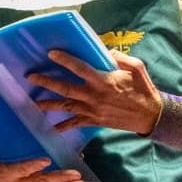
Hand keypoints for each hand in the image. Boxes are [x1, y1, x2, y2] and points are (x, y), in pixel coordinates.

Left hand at [28, 49, 161, 135]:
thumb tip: (105, 52)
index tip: (51, 54)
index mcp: (104, 80)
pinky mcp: (95, 121)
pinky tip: (51, 129)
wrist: (150, 116)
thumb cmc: (144, 90)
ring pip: (66, 106)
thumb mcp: (137, 68)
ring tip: (33, 102)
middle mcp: (95, 96)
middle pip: (65, 88)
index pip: (80, 68)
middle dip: (47, 82)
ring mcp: (93, 110)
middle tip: (31, 77)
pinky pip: (75, 124)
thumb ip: (121, 57)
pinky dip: (63, 127)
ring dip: (48, 104)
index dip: (65, 60)